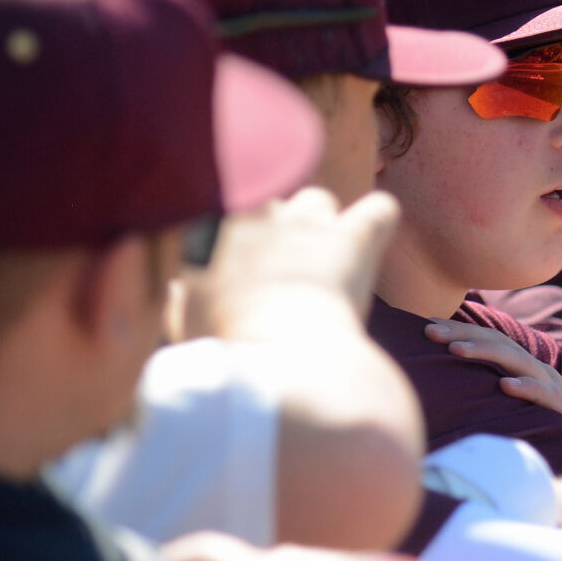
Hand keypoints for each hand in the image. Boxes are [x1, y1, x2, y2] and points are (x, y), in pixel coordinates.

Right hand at [177, 188, 398, 340]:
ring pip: (317, 199)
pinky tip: (371, 242)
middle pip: (269, 203)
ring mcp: (310, 221)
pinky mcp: (355, 237)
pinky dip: (377, 223)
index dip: (237, 241)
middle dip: (275, 231)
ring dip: (320, 224)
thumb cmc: (228, 349)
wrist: (282, 361)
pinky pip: (379, 208)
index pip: (227, 209)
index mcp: (216, 226)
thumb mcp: (186, 324)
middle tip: (282, 276)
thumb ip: (182, 296)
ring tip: (324, 264)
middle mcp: (262, 210)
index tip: (241, 271)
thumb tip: (182, 286)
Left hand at [427, 319, 561, 425]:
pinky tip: (505, 386)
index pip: (489, 340)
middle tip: (429, 330)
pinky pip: (546, 395)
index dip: (460, 330)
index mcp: (522, 366)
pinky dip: (527, 388)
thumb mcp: (510, 406)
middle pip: (498, 343)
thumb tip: (445, 389)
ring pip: (518, 361)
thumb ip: (486, 392)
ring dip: (486, 352)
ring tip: (456, 350)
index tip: (426, 325)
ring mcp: (552, 387)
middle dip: (463, 334)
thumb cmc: (542, 428)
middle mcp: (536, 370)